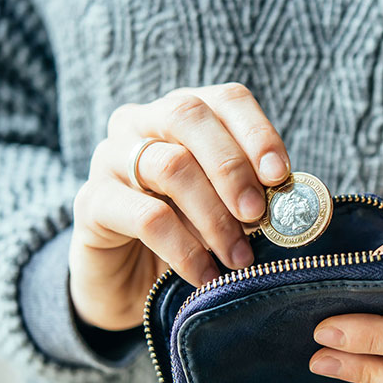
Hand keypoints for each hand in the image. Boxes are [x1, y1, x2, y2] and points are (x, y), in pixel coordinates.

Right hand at [69, 83, 289, 330]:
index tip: (280, 176)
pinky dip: (184, 249)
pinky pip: (145, 217)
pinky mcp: (91, 202)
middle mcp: (142, 122)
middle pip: (190, 116)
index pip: (227, 99)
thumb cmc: (188, 235)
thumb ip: (253, 196)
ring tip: (238, 257)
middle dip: (233, 168)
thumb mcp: (226, 210)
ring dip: (214, 217)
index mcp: (185, 114)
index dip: (257, 133)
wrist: (128, 283)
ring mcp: (110, 157)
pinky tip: (205, 276)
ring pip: (169, 166)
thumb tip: (292, 201)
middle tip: (257, 215)